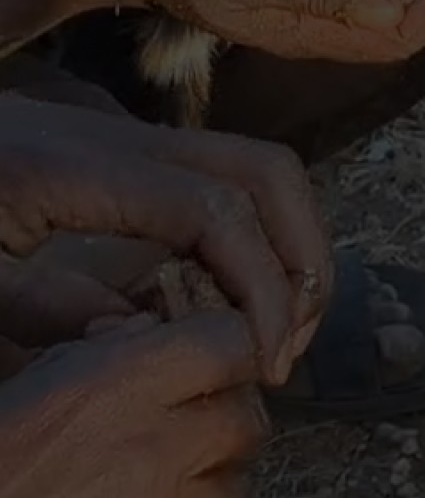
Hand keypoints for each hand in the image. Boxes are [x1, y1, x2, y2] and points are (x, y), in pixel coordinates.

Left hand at [0, 93, 331, 384]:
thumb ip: (50, 315)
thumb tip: (146, 338)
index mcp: (70, 164)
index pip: (215, 211)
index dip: (261, 288)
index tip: (265, 361)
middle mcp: (117, 136)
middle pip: (267, 173)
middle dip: (302, 262)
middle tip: (288, 345)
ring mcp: (130, 138)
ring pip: (262, 172)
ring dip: (289, 249)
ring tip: (277, 328)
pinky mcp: (132, 154)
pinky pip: (230, 184)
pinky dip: (256, 240)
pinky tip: (232, 300)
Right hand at [0, 311, 265, 497]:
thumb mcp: (14, 398)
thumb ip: (89, 359)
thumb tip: (144, 332)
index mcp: (109, 396)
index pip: (225, 343)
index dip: (225, 346)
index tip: (216, 356)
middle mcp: (152, 454)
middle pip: (247, 419)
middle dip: (226, 418)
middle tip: (191, 428)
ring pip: (239, 488)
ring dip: (211, 483)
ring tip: (160, 489)